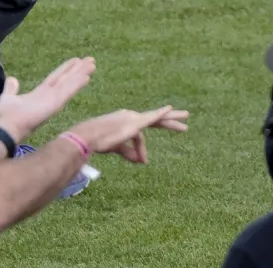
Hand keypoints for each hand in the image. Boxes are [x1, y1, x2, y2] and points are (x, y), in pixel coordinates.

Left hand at [0, 57, 94, 140]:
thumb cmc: (8, 115)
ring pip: (71, 83)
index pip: (56, 78)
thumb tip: (12, 79)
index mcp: (41, 93)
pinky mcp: (56, 103)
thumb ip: (12, 88)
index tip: (76, 60)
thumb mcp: (8, 97)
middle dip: (79, 69)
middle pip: (67, 78)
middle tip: (91, 59)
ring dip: (82, 73)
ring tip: (92, 64)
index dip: (66, 69)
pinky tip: (87, 76)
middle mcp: (50, 95)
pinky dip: (78, 83)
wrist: (9, 126)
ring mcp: (55, 99)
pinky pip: (69, 91)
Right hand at [68, 106, 189, 164]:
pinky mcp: (133, 122)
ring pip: (157, 118)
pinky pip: (150, 117)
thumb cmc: (97, 142)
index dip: (141, 148)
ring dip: (172, 121)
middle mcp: (131, 117)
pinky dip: (160, 114)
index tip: (143, 161)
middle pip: (155, 119)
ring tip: (186, 120)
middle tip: (186, 117)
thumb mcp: (115, 148)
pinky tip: (169, 109)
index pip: (141, 131)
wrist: (86, 137)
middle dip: (170, 121)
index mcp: (126, 122)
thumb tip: (142, 162)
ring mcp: (132, 118)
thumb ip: (129, 152)